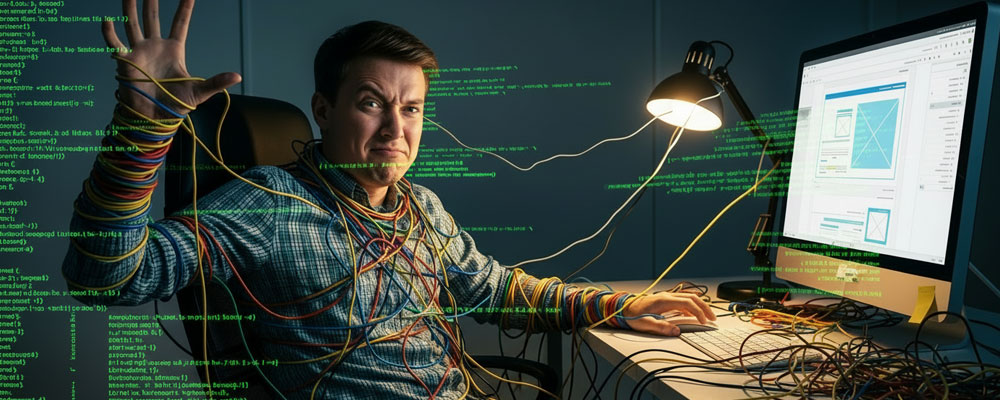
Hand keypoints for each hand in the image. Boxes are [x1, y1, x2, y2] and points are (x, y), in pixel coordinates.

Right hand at [102, 0, 240, 117]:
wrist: (154, 119)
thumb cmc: (176, 105)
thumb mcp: (199, 92)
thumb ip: (217, 82)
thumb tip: (238, 76)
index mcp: (174, 50)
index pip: (180, 23)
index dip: (184, 8)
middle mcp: (155, 46)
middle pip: (152, 18)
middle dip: (151, 1)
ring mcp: (139, 52)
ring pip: (132, 24)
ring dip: (129, 8)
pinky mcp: (125, 61)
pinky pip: (114, 44)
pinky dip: (109, 32)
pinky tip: (107, 19)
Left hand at [623, 292, 715, 336]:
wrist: (623, 307)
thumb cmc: (632, 315)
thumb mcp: (645, 324)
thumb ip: (661, 327)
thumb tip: (677, 331)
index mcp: (664, 300)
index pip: (687, 303)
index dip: (698, 312)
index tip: (704, 322)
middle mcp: (667, 296)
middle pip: (692, 298)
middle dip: (704, 307)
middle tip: (713, 318)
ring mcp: (666, 297)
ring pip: (688, 298)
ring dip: (700, 306)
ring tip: (708, 316)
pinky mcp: (665, 300)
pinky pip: (683, 301)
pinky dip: (692, 306)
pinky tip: (695, 313)